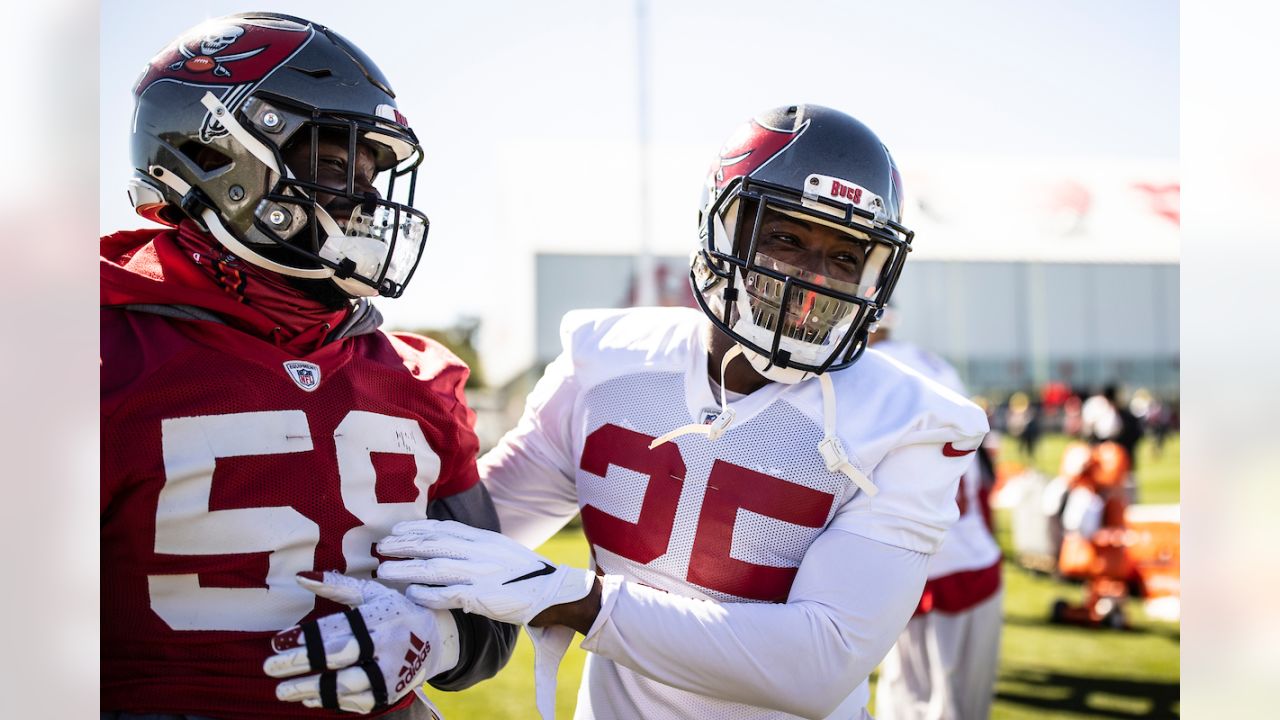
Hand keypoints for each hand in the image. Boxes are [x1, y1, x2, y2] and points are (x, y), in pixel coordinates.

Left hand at [263, 571, 458, 713]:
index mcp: (381, 615)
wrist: (436, 640)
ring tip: (282, 691)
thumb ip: (336, 586)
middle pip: (338, 656)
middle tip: (269, 667)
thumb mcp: (372, 593)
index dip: (307, 637)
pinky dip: (330, 702)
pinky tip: (308, 698)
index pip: (338, 628)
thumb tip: (299, 576)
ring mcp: (390, 672)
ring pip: (346, 684)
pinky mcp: (390, 693)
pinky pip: (356, 701)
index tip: (278, 642)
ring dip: (311, 689)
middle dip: (301, 663)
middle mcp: (387, 644)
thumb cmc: (395, 611)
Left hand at [378, 519, 596, 628]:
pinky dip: (428, 595)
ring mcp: (481, 574)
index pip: (443, 529)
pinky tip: (411, 595)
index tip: (396, 531)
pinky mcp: (484, 597)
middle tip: (380, 547)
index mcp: (484, 539)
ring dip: (406, 570)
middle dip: (404, 546)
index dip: (416, 529)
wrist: (556, 592)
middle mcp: (480, 552)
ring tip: (384, 571)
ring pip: (435, 569)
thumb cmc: (526, 574)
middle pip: (434, 545)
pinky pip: (450, 595)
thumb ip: (475, 547)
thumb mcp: (501, 550)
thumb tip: (447, 546)